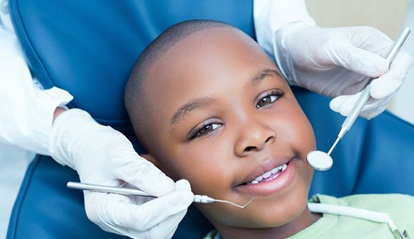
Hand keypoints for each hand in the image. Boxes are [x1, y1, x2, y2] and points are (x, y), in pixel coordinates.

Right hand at [49, 109, 193, 237]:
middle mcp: (114, 220)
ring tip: (178, 186)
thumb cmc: (98, 149)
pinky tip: (172, 189)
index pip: (139, 220)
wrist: (90, 147)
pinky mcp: (138, 212)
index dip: (165, 208)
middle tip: (184, 188)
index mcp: (102, 209)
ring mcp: (126, 219)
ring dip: (175, 210)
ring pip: (159, 229)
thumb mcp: (117, 154)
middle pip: (151, 232)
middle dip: (173, 211)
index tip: (184, 192)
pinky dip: (172, 206)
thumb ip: (141, 173)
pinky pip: (161, 219)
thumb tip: (168, 189)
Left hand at [274, 22, 412, 118]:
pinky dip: (354, 112)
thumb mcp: (331, 47)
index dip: (394, 79)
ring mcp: (365, 79)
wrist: (292, 56)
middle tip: (347, 105)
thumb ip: (355, 57)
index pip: (399, 62)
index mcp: (374, 44)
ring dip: (359, 108)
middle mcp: (375, 62)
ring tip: (336, 105)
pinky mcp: (354, 92)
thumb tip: (382, 68)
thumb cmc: (311, 43)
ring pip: (377, 100)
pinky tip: (337, 106)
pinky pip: (364, 107)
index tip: (376, 92)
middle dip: (371, 99)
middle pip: (390, 85)